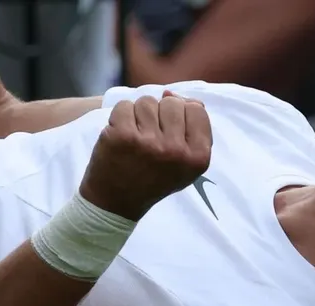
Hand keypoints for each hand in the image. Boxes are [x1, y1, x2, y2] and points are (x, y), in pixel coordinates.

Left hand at [80, 92, 212, 220]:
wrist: (116, 202)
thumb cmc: (153, 178)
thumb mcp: (184, 162)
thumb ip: (192, 128)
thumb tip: (173, 94)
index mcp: (197, 157)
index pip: (197, 110)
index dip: (181, 114)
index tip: (169, 132)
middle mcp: (176, 151)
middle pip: (172, 103)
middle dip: (159, 114)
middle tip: (150, 138)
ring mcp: (149, 142)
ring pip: (147, 102)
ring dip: (139, 116)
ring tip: (135, 138)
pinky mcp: (123, 135)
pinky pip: (125, 105)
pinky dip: (120, 117)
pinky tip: (120, 136)